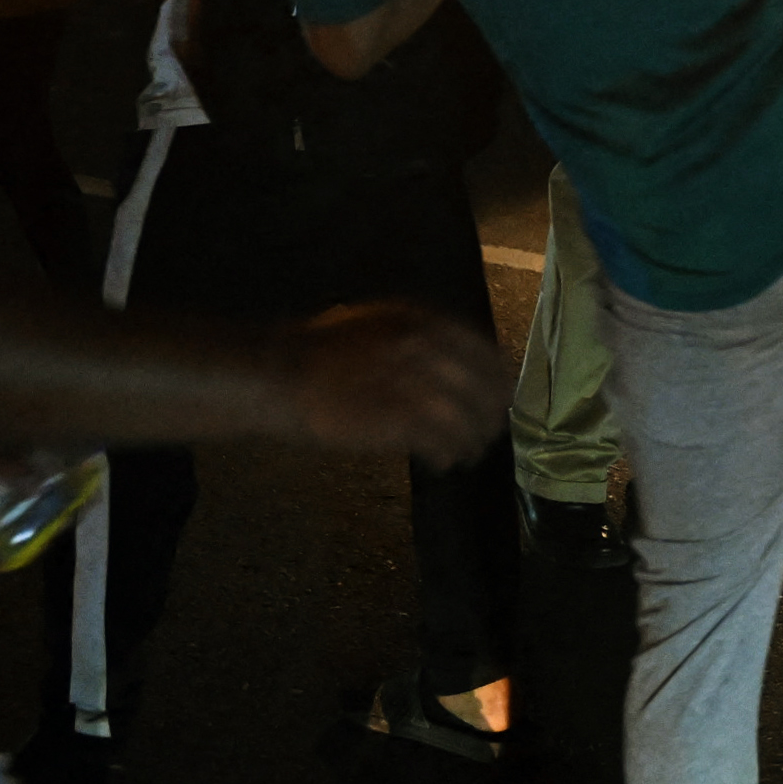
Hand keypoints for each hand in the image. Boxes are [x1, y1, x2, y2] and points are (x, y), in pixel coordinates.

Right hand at [275, 299, 505, 463]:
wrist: (279, 372)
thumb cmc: (322, 350)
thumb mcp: (376, 322)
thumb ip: (416, 336)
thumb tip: (455, 360)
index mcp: (419, 320)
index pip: (480, 350)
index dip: (497, 377)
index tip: (503, 395)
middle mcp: (422, 347)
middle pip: (479, 386)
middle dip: (490, 412)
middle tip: (492, 430)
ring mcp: (409, 382)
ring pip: (463, 417)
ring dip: (472, 439)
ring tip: (470, 452)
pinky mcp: (394, 419)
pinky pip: (437, 440)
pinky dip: (447, 453)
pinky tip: (444, 462)